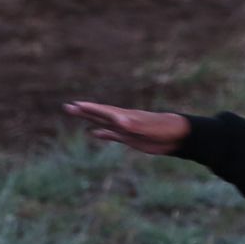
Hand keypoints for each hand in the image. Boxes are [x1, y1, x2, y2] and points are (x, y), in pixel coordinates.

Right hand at [63, 101, 189, 154]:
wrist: (177, 135)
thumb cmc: (164, 129)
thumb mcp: (148, 128)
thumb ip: (133, 125)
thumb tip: (118, 121)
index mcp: (125, 117)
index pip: (103, 111)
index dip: (90, 108)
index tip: (75, 105)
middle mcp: (123, 121)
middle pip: (99, 115)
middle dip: (83, 111)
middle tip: (67, 107)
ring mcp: (125, 129)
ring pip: (103, 123)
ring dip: (89, 119)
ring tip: (76, 113)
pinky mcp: (130, 138)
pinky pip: (112, 135)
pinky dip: (102, 133)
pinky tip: (93, 132)